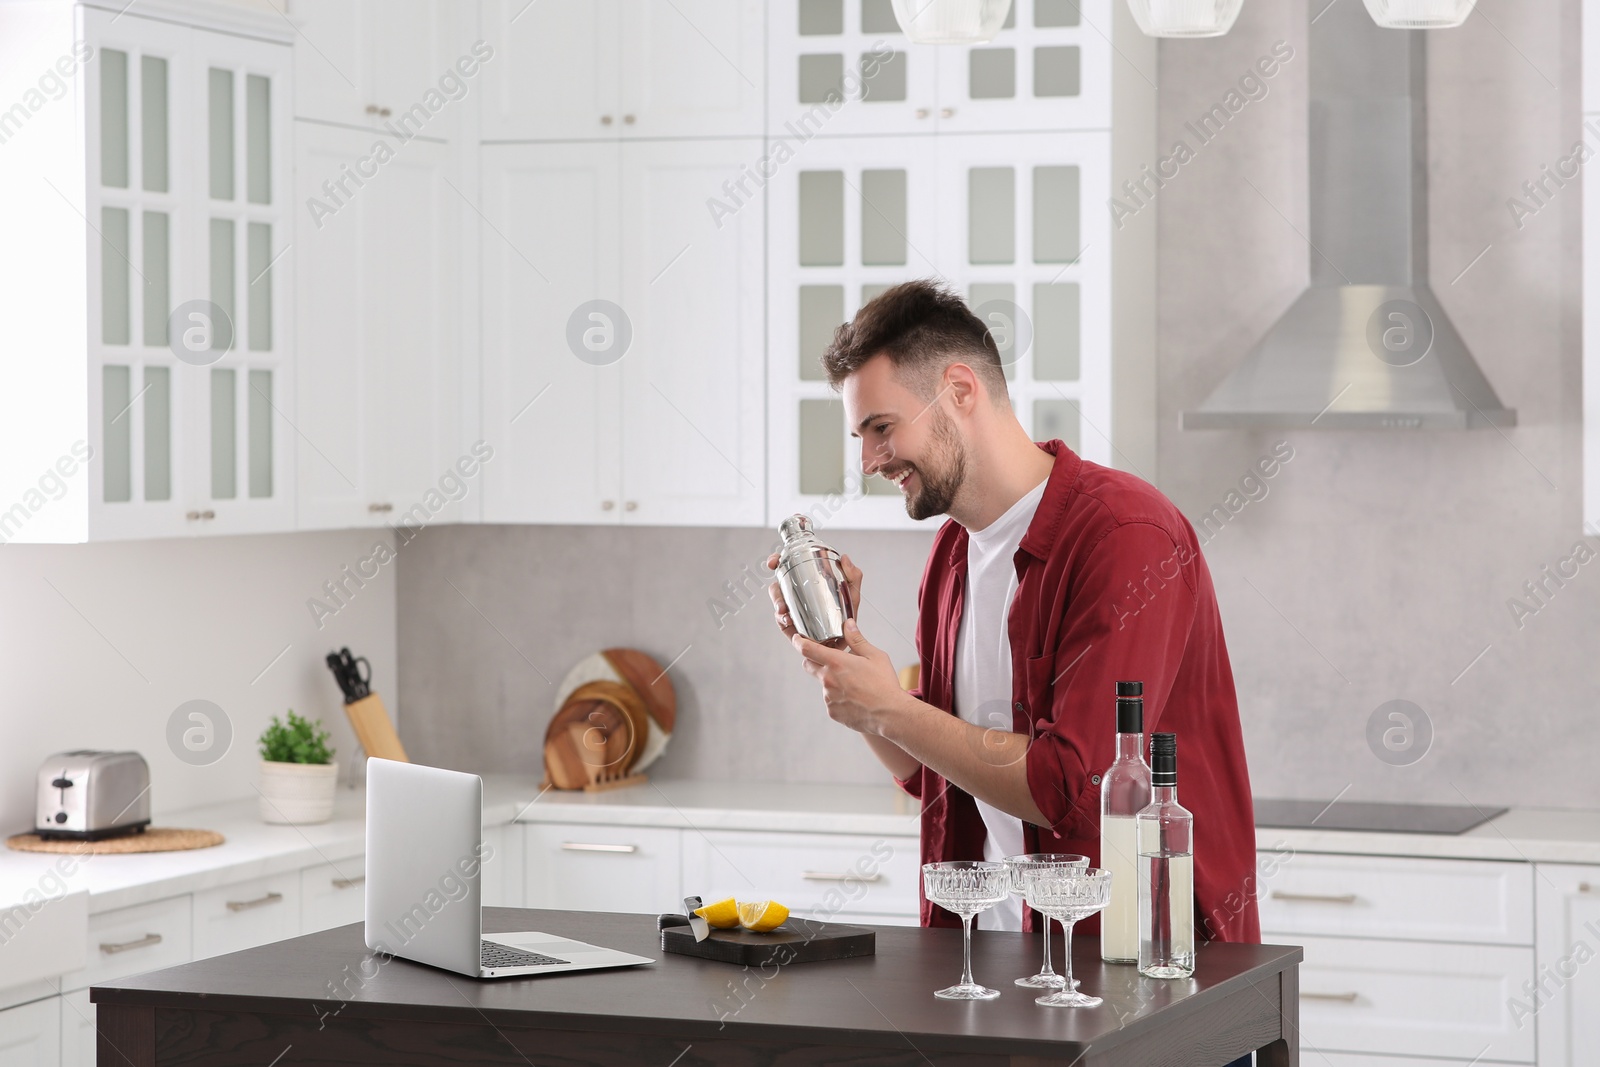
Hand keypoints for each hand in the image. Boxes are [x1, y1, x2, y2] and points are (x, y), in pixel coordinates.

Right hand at [768, 552, 863, 640]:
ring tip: (784, 610)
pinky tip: (788, 620)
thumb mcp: (852, 596)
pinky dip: (782, 619)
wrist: (846, 644)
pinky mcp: (791, 627)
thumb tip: (845, 558)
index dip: (776, 561)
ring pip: (778, 603)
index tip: (772, 562)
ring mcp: (793, 611)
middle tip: (779, 589)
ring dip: (777, 604)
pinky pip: (781, 621)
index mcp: (808, 583)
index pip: (788, 568)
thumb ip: (853, 576)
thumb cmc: (847, 619)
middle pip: (778, 585)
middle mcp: (797, 595)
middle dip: (774, 588)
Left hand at [791, 618, 906, 735]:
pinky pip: (831, 701)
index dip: (799, 642)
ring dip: (832, 681)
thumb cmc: (884, 684)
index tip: (797, 639)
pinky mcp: (832, 712)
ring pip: (823, 685)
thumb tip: (847, 625)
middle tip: (830, 660)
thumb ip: (857, 639)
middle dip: (814, 660)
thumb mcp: (874, 656)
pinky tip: (855, 698)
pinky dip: (839, 698)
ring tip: (854, 684)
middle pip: (808, 665)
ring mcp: (828, 697)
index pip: (807, 649)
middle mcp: (828, 679)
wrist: (889, 714)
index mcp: (836, 662)